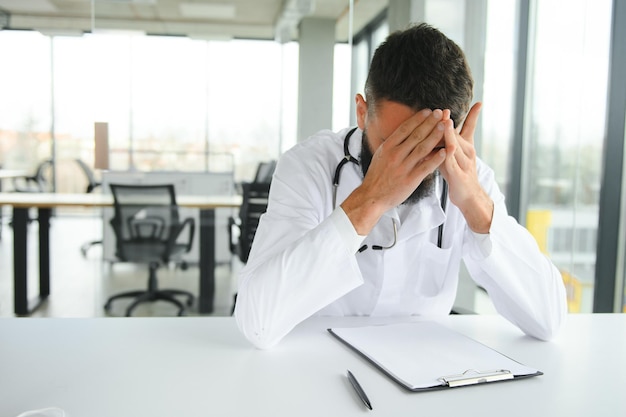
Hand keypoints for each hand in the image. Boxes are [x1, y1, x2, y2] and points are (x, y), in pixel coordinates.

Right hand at [342, 109, 446, 234]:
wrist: (371, 197)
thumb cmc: (376, 176)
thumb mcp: (380, 155)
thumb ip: (393, 145)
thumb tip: (403, 132)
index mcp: (387, 147)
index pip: (405, 128)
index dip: (418, 118)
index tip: (428, 111)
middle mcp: (395, 155)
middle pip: (416, 135)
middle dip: (430, 122)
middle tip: (441, 113)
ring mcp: (403, 167)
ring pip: (423, 148)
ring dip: (435, 136)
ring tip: (445, 126)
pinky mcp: (410, 180)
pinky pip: (426, 167)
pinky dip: (436, 158)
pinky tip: (445, 151)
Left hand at [439, 102, 493, 232]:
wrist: (468, 197)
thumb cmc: (457, 173)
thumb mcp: (452, 155)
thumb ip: (447, 141)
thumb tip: (436, 126)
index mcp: (466, 147)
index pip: (470, 128)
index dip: (473, 116)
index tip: (479, 103)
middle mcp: (468, 153)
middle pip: (457, 135)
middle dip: (450, 123)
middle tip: (444, 110)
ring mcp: (464, 164)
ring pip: (455, 147)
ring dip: (450, 135)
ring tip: (445, 124)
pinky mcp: (458, 176)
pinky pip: (452, 164)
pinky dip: (449, 156)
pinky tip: (446, 149)